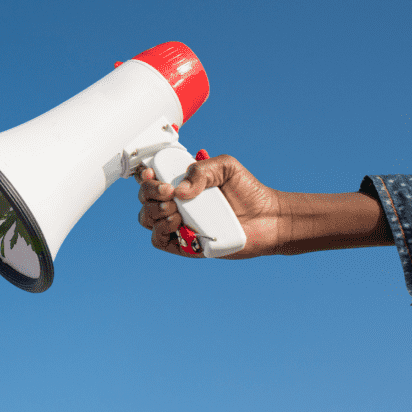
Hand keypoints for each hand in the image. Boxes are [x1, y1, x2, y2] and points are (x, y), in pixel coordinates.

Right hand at [135, 154, 284, 258]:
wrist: (267, 218)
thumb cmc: (248, 192)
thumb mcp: (226, 167)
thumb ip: (201, 169)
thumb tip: (179, 190)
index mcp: (182, 183)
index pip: (151, 178)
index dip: (144, 175)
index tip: (153, 173)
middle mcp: (176, 203)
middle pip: (144, 198)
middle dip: (150, 192)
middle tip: (169, 191)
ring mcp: (178, 224)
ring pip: (147, 218)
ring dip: (155, 211)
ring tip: (176, 209)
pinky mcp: (183, 244)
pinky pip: (158, 240)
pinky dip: (161, 230)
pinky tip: (177, 223)